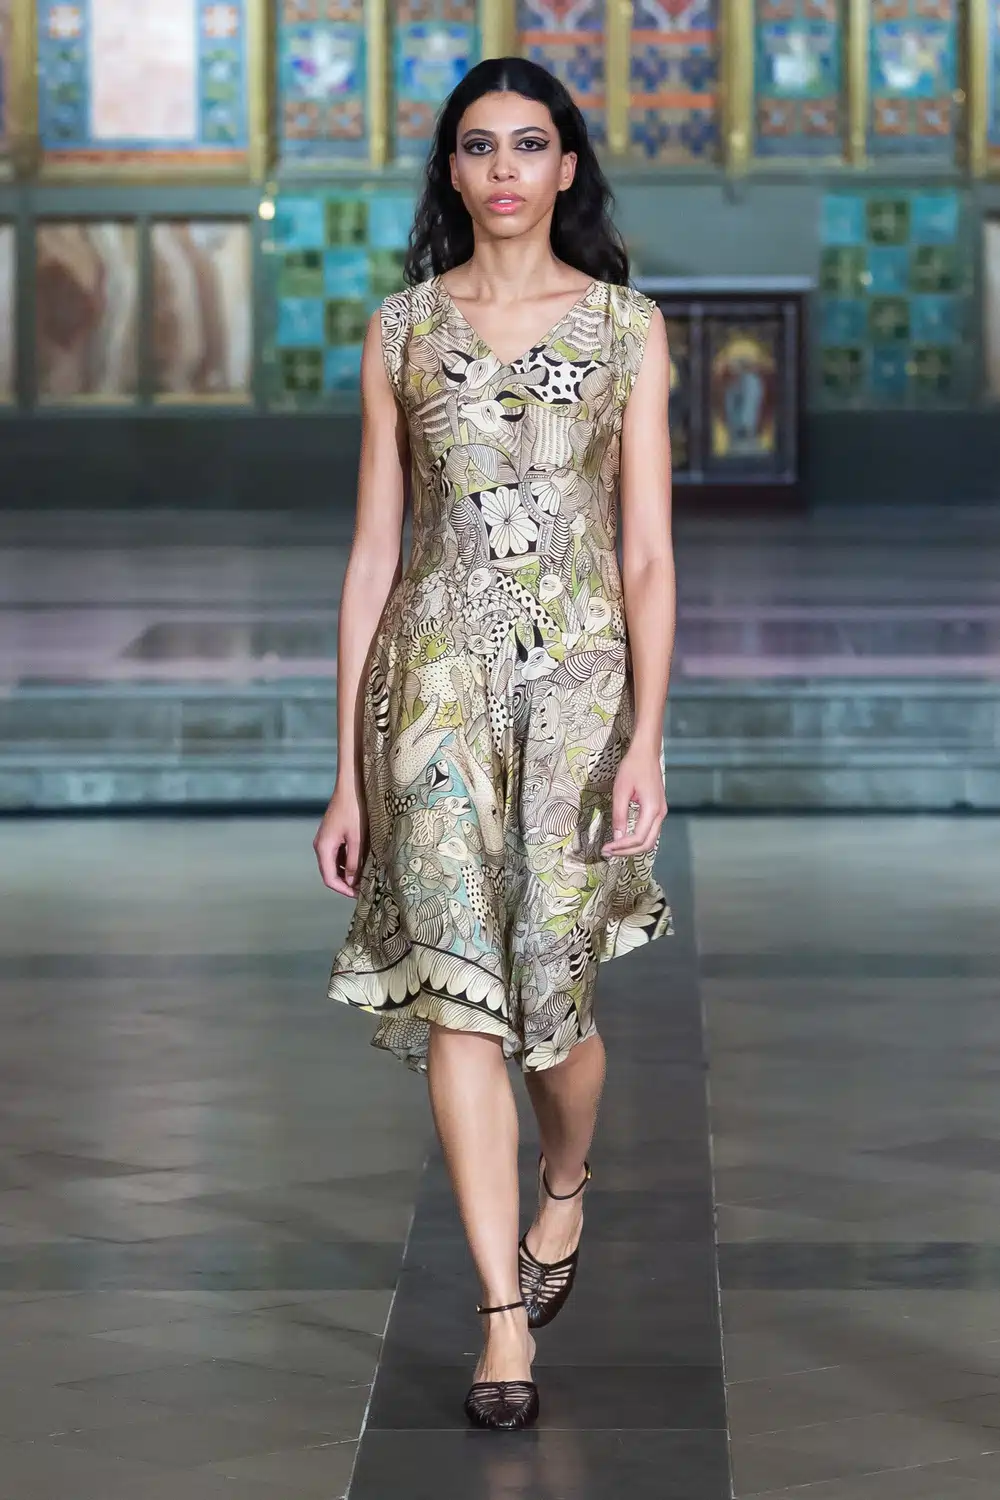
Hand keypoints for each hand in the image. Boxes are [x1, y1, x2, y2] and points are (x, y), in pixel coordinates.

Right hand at [314, 780, 367, 897]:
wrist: (350, 787)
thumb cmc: (355, 811)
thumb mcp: (358, 839)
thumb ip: (353, 862)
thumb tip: (351, 882)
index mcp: (324, 848)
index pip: (329, 878)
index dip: (343, 889)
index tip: (359, 895)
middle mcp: (321, 845)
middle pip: (330, 872)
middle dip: (345, 882)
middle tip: (363, 888)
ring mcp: (325, 839)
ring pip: (334, 863)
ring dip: (347, 872)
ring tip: (364, 876)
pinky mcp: (332, 834)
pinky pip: (337, 853)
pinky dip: (346, 861)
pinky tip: (360, 861)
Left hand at [600, 745, 666, 857]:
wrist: (646, 753)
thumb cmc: (633, 768)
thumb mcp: (621, 791)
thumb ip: (619, 815)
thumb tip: (617, 838)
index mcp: (652, 810)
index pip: (637, 838)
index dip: (621, 847)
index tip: (606, 848)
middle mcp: (660, 814)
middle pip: (646, 844)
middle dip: (627, 852)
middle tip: (608, 853)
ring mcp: (661, 813)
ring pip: (649, 840)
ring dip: (632, 848)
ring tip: (614, 848)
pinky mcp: (657, 810)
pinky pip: (649, 832)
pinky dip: (637, 840)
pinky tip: (623, 839)